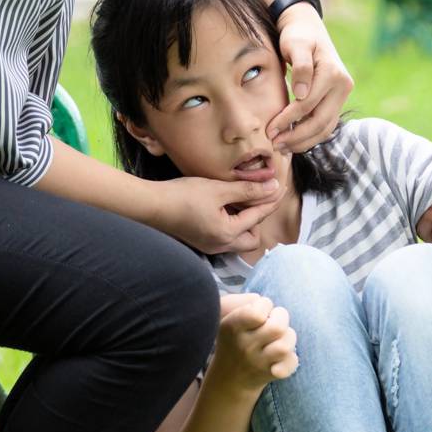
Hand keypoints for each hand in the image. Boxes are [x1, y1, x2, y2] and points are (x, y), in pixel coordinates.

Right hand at [151, 176, 285, 254]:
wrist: (151, 205)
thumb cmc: (183, 196)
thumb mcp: (218, 189)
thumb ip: (247, 190)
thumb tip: (272, 187)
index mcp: (228, 234)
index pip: (258, 216)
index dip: (271, 199)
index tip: (280, 186)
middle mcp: (220, 245)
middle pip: (252, 238)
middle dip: (258, 219)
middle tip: (256, 197)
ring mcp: (209, 245)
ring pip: (238, 238)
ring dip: (244, 221)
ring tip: (239, 200)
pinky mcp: (200, 241)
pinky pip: (225, 235)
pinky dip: (230, 222)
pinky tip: (224, 206)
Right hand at [212, 295, 298, 392]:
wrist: (228, 378)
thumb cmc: (234, 338)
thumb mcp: (228, 317)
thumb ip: (244, 302)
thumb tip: (261, 300)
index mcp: (233, 327)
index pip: (257, 313)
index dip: (265, 305)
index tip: (261, 310)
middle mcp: (244, 346)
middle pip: (278, 328)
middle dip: (281, 317)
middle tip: (274, 320)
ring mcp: (258, 362)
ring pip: (285, 346)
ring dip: (288, 337)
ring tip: (279, 337)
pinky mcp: (270, 374)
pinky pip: (291, 363)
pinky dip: (291, 359)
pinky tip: (281, 356)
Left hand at [267, 5, 353, 152]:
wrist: (308, 29)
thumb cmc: (298, 35)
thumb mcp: (296, 44)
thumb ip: (300, 66)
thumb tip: (301, 94)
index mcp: (333, 73)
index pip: (308, 104)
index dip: (288, 120)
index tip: (269, 130)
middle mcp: (343, 86)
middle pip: (321, 121)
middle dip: (296, 137)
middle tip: (274, 144)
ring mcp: (342, 95)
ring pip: (326, 128)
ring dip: (304, 141)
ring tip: (282, 146)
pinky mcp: (337, 101)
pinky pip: (326, 125)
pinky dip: (310, 136)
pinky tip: (292, 141)